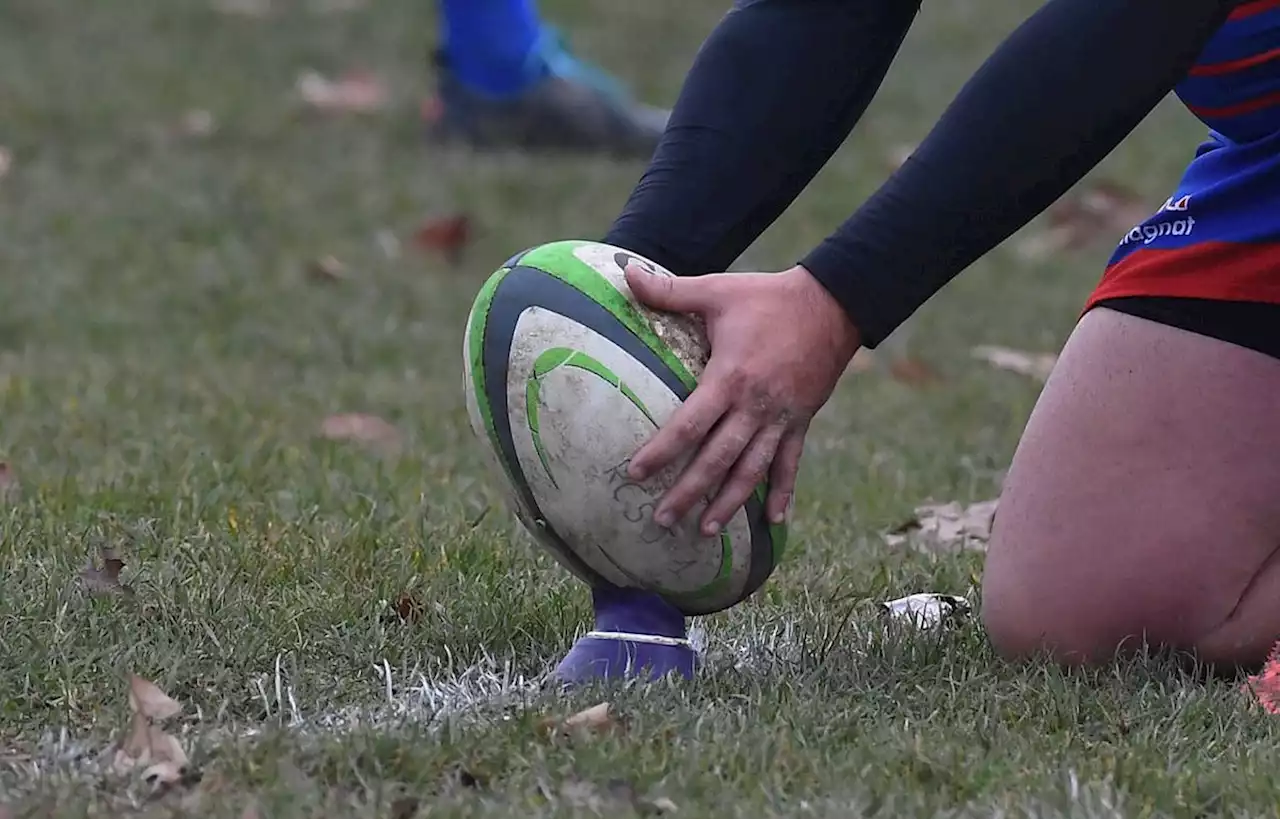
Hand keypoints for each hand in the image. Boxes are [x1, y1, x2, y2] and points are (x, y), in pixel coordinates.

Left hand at [625, 263, 860, 535]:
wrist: (832, 304)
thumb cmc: (767, 298)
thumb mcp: (717, 290)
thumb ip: (669, 291)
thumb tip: (625, 272)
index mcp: (730, 378)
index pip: (690, 425)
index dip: (662, 452)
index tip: (636, 474)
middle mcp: (755, 406)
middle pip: (717, 460)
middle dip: (689, 493)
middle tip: (662, 521)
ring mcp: (780, 418)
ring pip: (752, 471)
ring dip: (729, 503)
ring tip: (705, 531)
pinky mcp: (801, 421)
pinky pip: (791, 464)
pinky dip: (784, 493)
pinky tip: (775, 522)